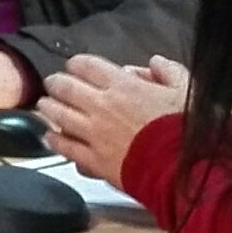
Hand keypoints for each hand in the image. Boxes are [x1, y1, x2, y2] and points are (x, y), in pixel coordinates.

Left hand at [36, 55, 190, 182]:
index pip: (87, 66)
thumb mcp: (186, 90)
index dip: (76, 64)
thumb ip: (169, 72)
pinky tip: (50, 137)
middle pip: (65, 88)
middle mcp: (102, 106)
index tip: (75, 67)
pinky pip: (65, 147)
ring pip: (58, 115)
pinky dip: (54, 139)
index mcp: (123, 86)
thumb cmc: (186, 129)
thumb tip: (155, 63)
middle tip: (53, 84)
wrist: (181, 169)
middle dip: (56, 83)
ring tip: (45, 106)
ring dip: (49, 108)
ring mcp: (94, 134)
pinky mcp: (93, 160)